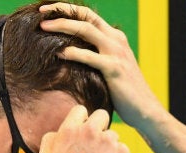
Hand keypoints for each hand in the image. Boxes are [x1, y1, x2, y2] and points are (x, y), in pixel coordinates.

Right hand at [37, 106, 129, 152]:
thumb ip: (50, 140)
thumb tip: (58, 132)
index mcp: (70, 130)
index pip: (80, 110)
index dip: (82, 120)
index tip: (83, 131)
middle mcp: (90, 131)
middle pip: (101, 115)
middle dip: (100, 126)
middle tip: (96, 143)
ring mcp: (108, 141)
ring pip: (113, 135)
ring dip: (108, 146)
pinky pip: (122, 150)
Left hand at [39, 3, 161, 126]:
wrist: (144, 109)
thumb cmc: (123, 92)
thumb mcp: (109, 68)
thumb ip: (95, 57)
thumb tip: (70, 55)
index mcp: (114, 37)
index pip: (89, 15)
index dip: (68, 10)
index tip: (48, 10)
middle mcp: (116, 40)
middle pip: (86, 16)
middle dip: (62, 11)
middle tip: (41, 12)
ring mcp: (116, 53)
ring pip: (86, 30)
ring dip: (62, 25)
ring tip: (43, 27)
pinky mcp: (114, 68)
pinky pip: (90, 56)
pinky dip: (72, 52)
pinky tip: (58, 53)